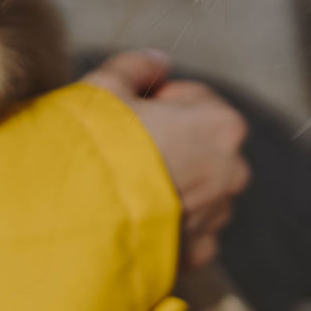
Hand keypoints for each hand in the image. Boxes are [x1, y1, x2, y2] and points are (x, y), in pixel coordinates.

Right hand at [82, 50, 250, 270]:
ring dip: (170, 183)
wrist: (78, 216)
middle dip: (170, 143)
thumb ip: (136, 65)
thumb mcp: (105, 87)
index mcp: (220, 123)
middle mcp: (232, 170)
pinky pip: (187, 229)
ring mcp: (217, 214)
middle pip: (200, 144)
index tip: (127, 114)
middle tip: (123, 149)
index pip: (194, 97)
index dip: (157, 100)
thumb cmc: (94, 145)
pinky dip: (166, 222)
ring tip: (124, 185)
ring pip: (196, 188)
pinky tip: (133, 215)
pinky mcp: (198, 251)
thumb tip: (158, 59)